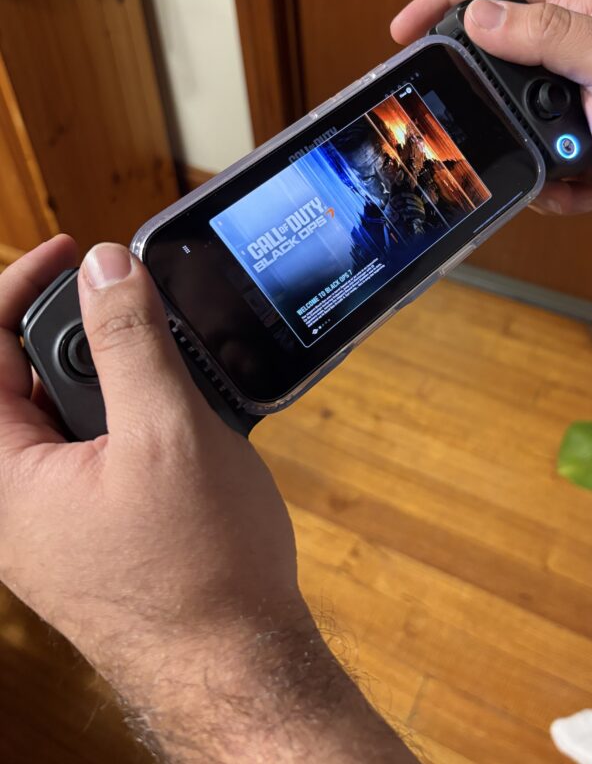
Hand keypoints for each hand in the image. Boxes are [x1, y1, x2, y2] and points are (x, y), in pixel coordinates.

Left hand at [0, 239, 416, 761]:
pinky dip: (123, 411)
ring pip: (58, 413)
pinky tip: (172, 410)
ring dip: (103, 370)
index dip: (16, 287)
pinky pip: (88, 449)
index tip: (73, 254)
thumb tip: (104, 269)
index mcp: (7, 476)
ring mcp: (52, 518)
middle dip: (69, 326)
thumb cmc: (201, 569)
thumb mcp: (168, 432)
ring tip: (160, 354)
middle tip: (129, 300)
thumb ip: (131, 340)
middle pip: (16, 380)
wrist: (239, 667)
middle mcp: (15, 499)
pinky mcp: (90, 529)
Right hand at [392, 0, 591, 230]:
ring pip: (504, 123)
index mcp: (582, 16)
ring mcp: (569, 103)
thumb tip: (479, 17)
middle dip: (474, 95)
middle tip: (458, 122)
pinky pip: (530, 165)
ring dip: (515, 150)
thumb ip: (554, 36)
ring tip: (548, 167)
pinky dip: (545, 185)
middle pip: (491, 58)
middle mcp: (571, 54)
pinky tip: (576, 188)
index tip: (405, 29)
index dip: (446, 0)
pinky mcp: (571, 149)